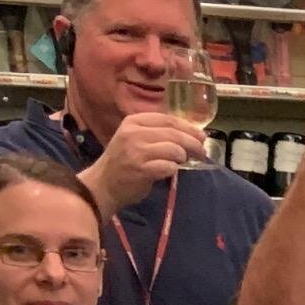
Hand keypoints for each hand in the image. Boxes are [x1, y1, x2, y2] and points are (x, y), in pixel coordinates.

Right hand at [86, 110, 211, 212]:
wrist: (102, 185)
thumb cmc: (123, 162)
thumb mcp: (135, 138)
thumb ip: (157, 132)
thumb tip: (192, 134)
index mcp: (133, 121)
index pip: (168, 119)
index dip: (189, 128)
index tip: (201, 136)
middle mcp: (134, 133)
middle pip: (174, 133)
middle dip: (193, 143)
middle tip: (201, 152)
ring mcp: (136, 151)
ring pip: (174, 149)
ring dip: (182, 158)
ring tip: (180, 163)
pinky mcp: (141, 169)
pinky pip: (169, 167)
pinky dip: (173, 170)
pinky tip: (169, 172)